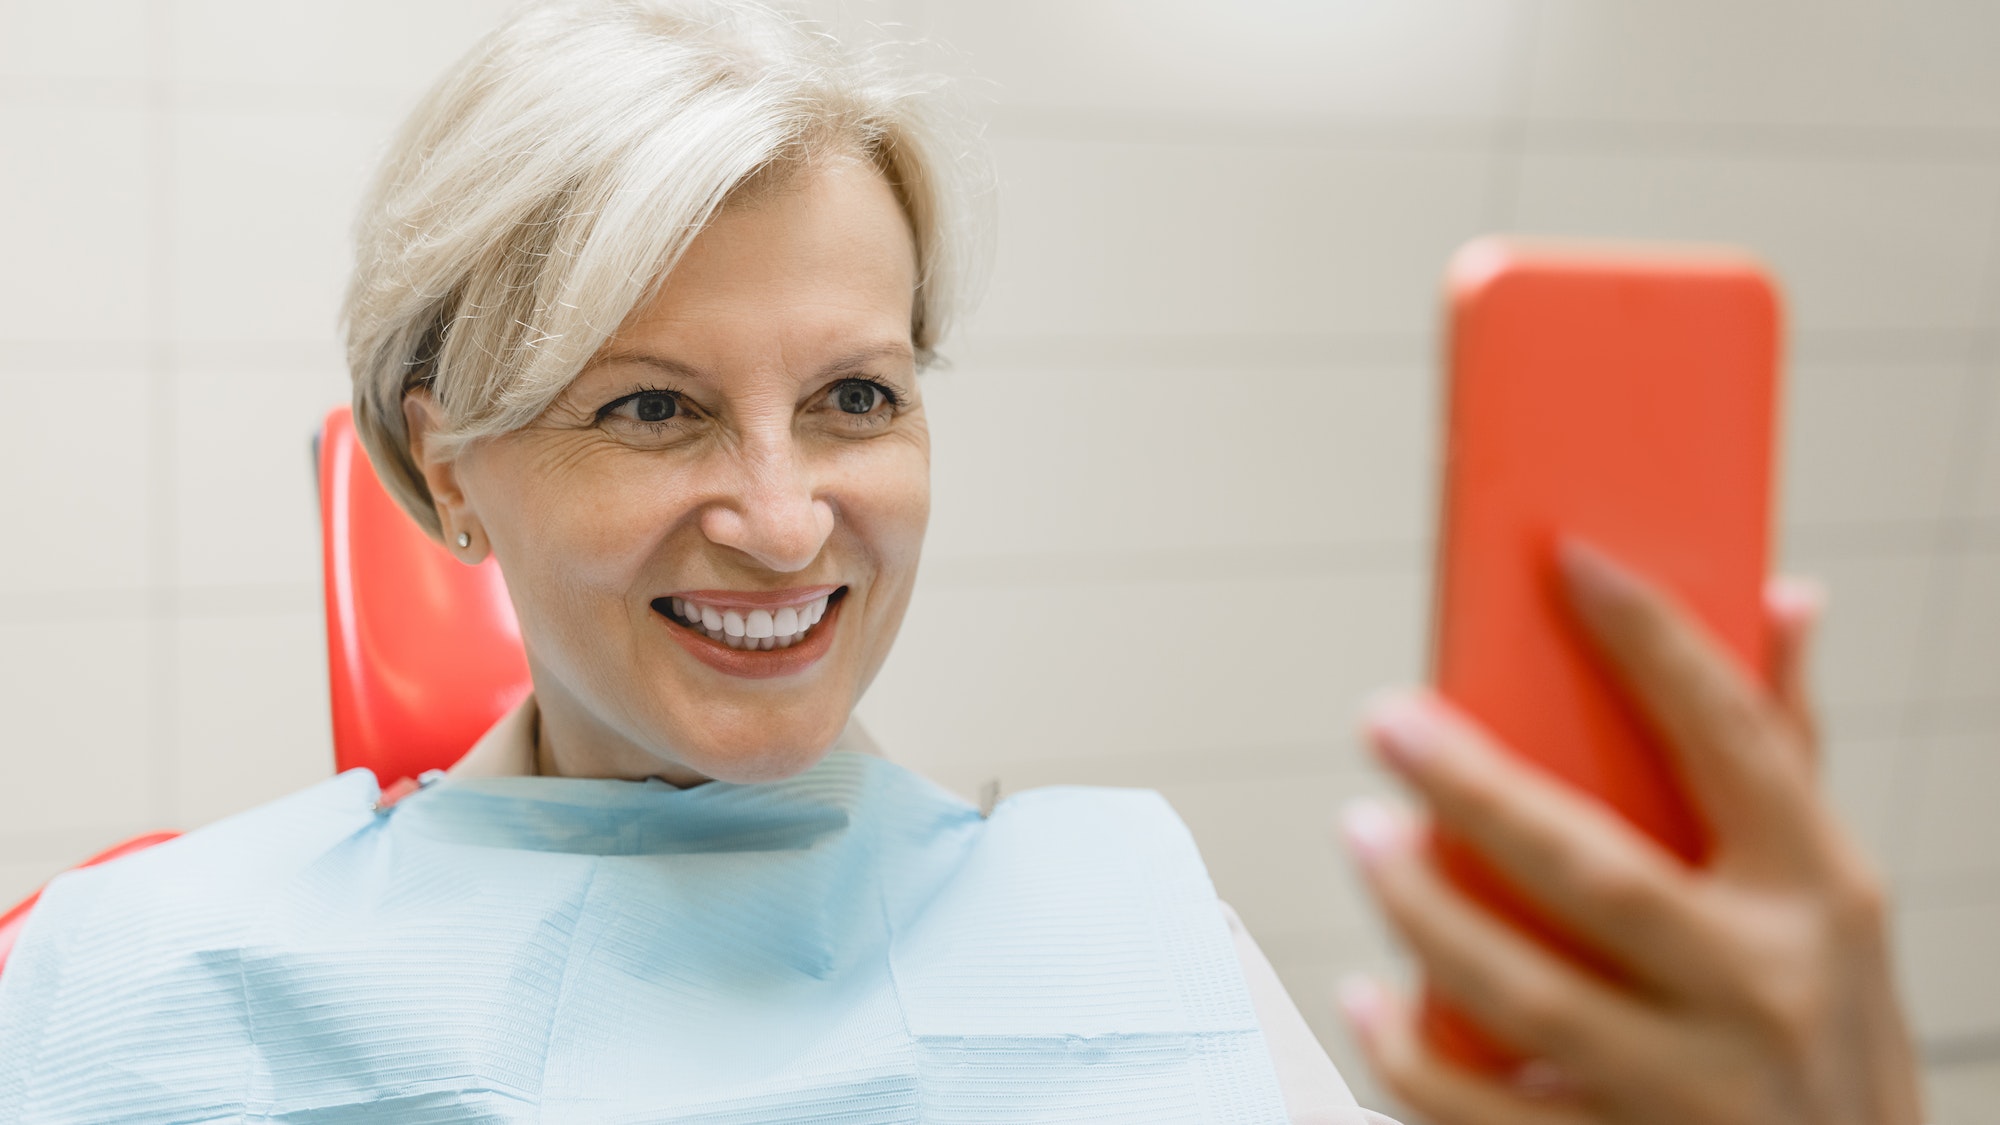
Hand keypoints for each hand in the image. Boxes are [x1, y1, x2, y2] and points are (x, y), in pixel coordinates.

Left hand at [1337, 541, 1924, 1124]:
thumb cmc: (1823, 1030)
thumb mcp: (1832, 900)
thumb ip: (1787, 755)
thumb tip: (1785, 598)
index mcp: (1820, 897)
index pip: (1738, 743)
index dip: (1655, 644)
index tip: (1570, 559)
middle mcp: (1761, 992)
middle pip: (1598, 875)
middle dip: (1479, 793)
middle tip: (1386, 720)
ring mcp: (1690, 1092)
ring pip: (1526, 996)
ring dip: (1424, 913)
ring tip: (1362, 836)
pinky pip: (1482, 1114)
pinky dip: (1407, 1057)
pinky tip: (1364, 995)